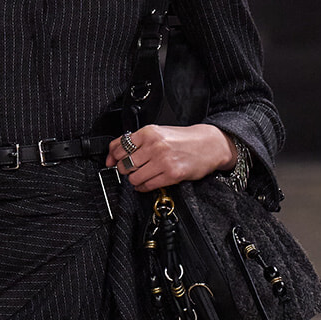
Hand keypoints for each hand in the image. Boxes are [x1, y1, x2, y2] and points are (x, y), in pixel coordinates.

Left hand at [104, 123, 238, 191]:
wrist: (208, 145)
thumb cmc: (183, 139)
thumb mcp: (158, 133)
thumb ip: (135, 142)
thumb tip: (111, 156)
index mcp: (149, 132)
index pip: (119, 146)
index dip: (113, 157)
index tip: (114, 161)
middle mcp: (155, 146)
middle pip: (124, 164)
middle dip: (124, 169)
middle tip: (131, 168)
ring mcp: (163, 161)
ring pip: (134, 177)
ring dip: (134, 180)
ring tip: (141, 175)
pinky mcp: (171, 174)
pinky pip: (147, 185)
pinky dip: (143, 187)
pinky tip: (147, 182)